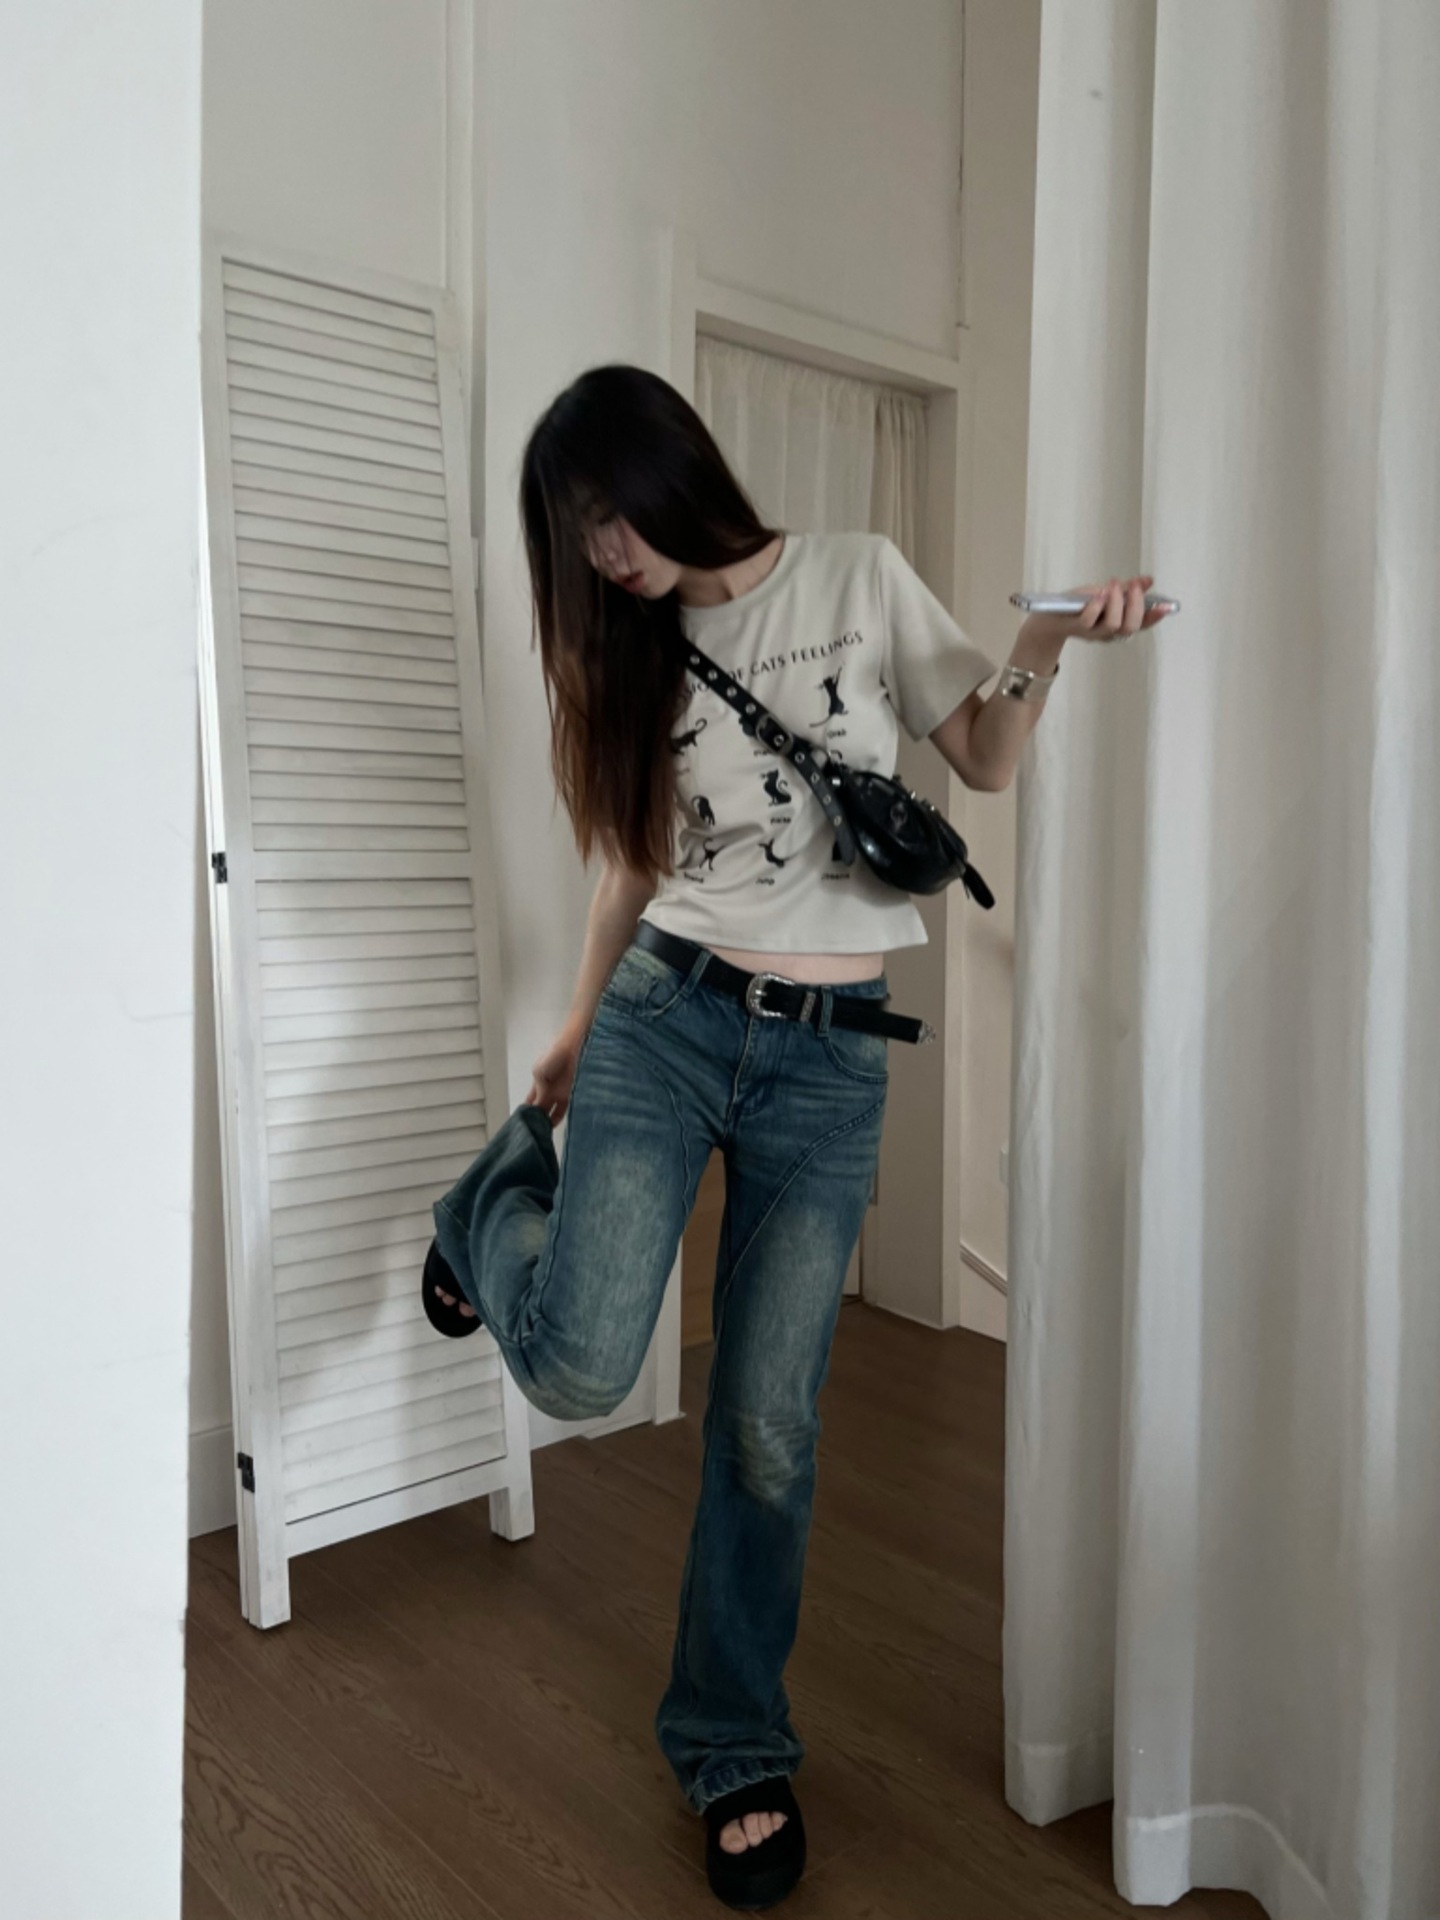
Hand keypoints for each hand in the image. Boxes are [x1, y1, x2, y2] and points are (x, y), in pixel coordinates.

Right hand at [524, 1018, 586, 1124]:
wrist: (574, 1048)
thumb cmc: (553, 1056)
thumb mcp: (540, 1073)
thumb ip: (539, 1093)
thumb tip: (538, 1109)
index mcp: (537, 1084)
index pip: (529, 1103)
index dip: (524, 1112)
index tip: (520, 1125)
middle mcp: (547, 1092)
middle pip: (540, 1110)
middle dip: (536, 1120)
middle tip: (532, 1133)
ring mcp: (559, 1093)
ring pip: (551, 1113)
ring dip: (546, 1122)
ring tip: (541, 1133)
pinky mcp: (571, 1095)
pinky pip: (563, 1110)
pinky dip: (557, 1118)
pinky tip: (553, 1126)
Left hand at [1027, 575, 1174, 646]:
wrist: (1049, 615)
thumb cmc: (1079, 604)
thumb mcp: (1105, 593)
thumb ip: (1126, 589)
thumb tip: (1148, 581)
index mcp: (1119, 623)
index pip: (1142, 624)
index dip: (1155, 617)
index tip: (1165, 606)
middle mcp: (1108, 632)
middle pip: (1131, 627)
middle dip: (1136, 604)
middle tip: (1132, 585)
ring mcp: (1093, 632)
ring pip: (1113, 625)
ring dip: (1116, 602)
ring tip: (1111, 585)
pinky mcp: (1076, 628)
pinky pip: (1089, 621)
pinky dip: (1096, 606)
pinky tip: (1098, 594)